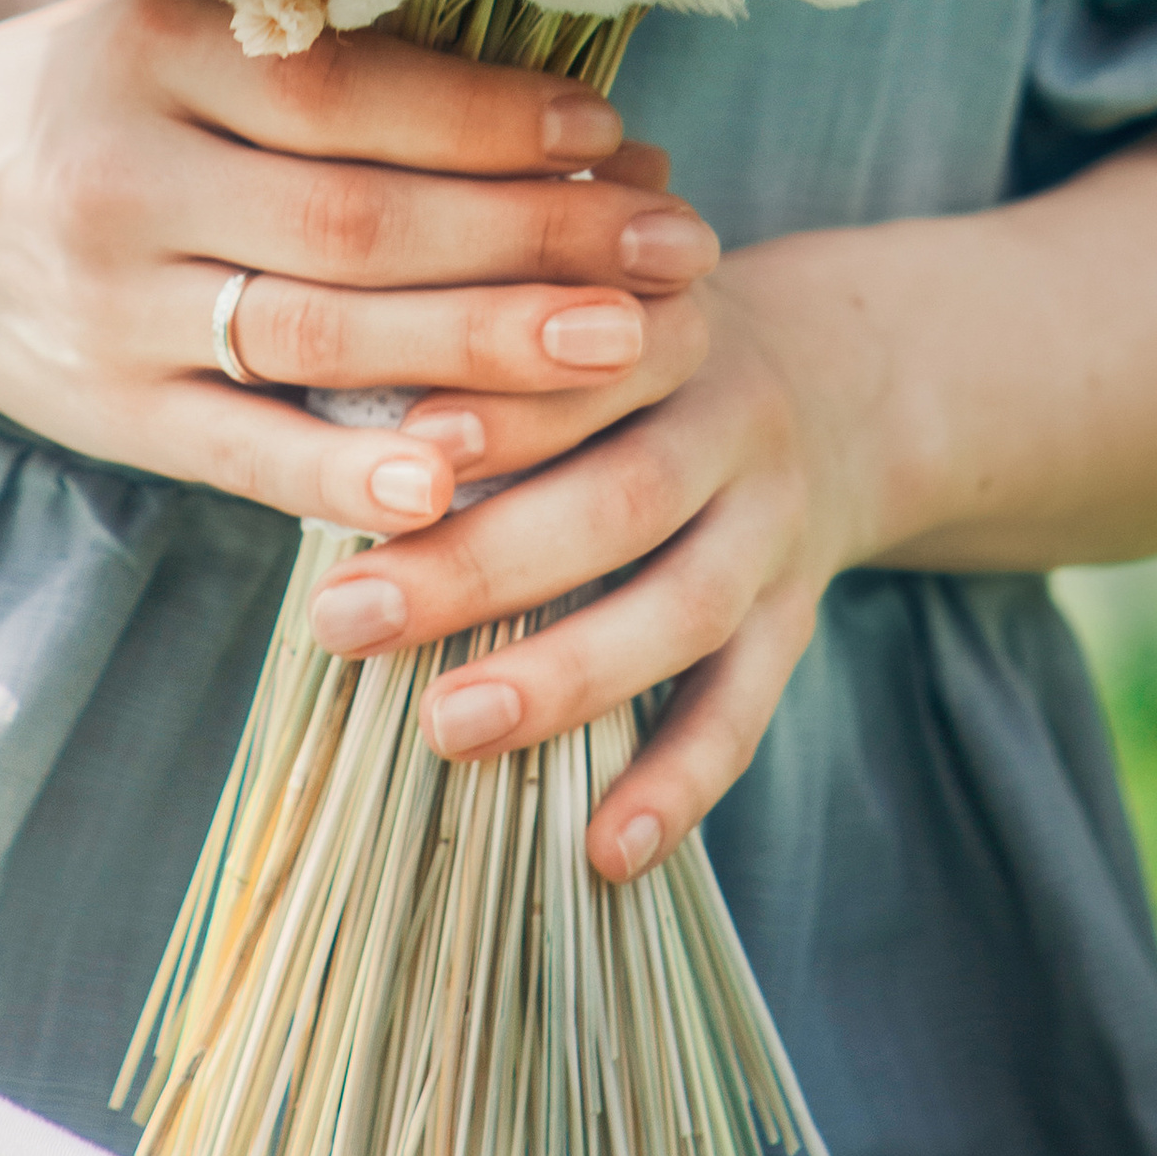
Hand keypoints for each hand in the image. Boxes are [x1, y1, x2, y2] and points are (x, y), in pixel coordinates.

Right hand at [0, 0, 717, 541]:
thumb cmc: (84, 105)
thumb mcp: (171, 38)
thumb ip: (318, 63)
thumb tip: (545, 95)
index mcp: (150, 55)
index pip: (348, 93)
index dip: (490, 117)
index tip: (614, 132)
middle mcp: (124, 179)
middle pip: (356, 218)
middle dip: (531, 235)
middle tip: (673, 249)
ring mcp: (112, 307)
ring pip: (318, 332)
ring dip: (481, 345)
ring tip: (619, 347)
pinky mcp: (110, 414)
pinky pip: (242, 452)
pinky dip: (348, 469)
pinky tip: (456, 484)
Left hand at [304, 225, 893, 883]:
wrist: (838, 380)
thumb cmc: (631, 355)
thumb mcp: (582, 304)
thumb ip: (482, 339)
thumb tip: (318, 423)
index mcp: (661, 324)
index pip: (581, 361)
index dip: (499, 408)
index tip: (399, 446)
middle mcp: (730, 420)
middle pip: (618, 496)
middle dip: (481, 564)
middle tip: (346, 616)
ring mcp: (773, 525)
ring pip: (683, 607)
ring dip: (565, 677)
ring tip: (446, 728)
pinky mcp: (796, 618)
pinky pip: (743, 710)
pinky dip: (677, 784)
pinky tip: (604, 850)